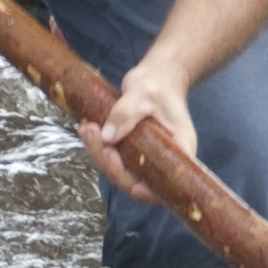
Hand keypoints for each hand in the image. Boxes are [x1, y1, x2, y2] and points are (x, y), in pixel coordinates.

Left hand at [79, 53, 200, 206]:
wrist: (157, 76)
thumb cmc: (157, 83)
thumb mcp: (142, 91)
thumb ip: (126, 112)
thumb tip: (108, 137)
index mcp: (180, 148)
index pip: (167, 182)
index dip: (149, 191)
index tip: (133, 185)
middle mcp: (164, 158)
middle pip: (137, 179)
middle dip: (112, 165)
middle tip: (94, 137)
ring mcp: (147, 157)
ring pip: (122, 170)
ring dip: (100, 154)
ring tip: (87, 130)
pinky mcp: (133, 151)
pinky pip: (115, 158)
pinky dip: (100, 147)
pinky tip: (88, 130)